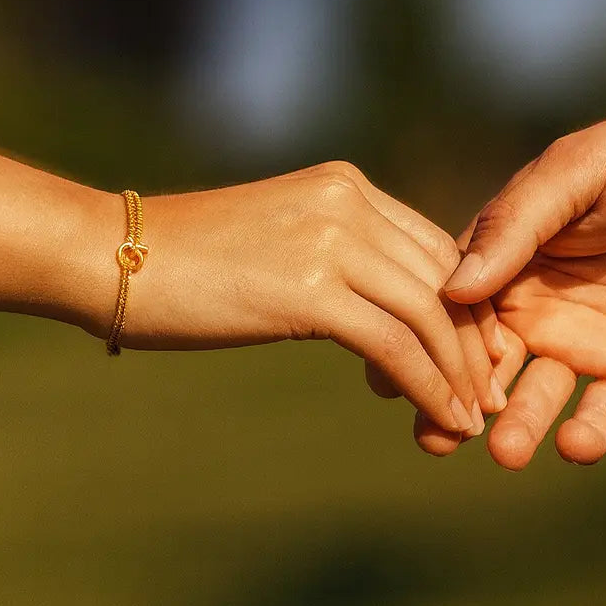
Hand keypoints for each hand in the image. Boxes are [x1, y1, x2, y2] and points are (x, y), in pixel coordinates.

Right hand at [106, 161, 499, 434]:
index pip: (436, 248)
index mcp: (346, 186)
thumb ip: (341, 261)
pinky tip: (445, 418)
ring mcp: (331, 239)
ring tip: (472, 418)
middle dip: (475, 342)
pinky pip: (395, 344)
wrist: (114, 256)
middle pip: (445, 279)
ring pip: (429, 313)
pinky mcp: (309, 288)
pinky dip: (430, 386)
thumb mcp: (283, 243)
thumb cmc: (191, 261)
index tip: (480, 353)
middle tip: (491, 393)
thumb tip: (387, 317)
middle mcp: (349, 202)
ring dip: (461, 373)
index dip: (467, 306)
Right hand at [423, 92, 605, 466]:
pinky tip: (576, 444)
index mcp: (509, 258)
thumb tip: (454, 288)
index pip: (456, 308)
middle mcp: (536, 307)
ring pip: (539, 394)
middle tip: (436, 439)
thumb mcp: (572, 172)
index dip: (434, 342)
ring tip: (506, 451)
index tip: (405, 376)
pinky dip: (590, 432)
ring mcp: (585, 340)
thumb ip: (515, 225)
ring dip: (519, 425)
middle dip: (458, 402)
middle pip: (485, 364)